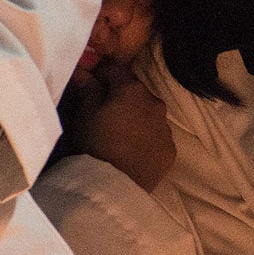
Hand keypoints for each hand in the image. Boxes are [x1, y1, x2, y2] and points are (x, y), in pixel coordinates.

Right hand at [64, 63, 176, 191]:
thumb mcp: (83, 114)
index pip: (116, 69)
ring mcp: (165, 128)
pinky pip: (155, 135)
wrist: (114, 185)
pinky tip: (129, 149)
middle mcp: (155, 104)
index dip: (101, 74)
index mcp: (132, 90)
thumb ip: (87, 89)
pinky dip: (144, 136)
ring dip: (134, 116)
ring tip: (116, 133)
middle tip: (101, 111)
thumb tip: (84, 72)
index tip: (89, 85)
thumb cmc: (94, 143)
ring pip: (148, 114)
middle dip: (120, 96)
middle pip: (135, 91)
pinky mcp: (170, 150)